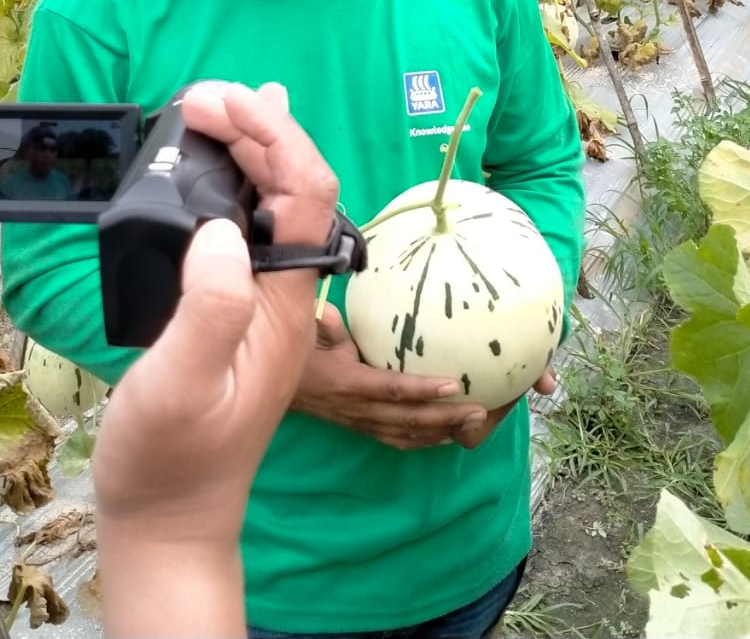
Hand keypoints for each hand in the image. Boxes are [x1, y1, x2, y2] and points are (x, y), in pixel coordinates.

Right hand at [92, 81, 336, 542]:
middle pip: (297, 188)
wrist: (168, 517)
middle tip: (202, 96)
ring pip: (278, 205)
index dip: (270, 135)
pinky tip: (227, 163)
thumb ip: (207, 308)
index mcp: (285, 305)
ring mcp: (264, 302)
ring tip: (217, 107)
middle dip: (261, 128)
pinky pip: (253, 228)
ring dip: (253, 148)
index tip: (216, 103)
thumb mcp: (179, 386)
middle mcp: (287, 295)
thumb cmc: (169, 460)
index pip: (304, 193)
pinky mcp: (238, 309)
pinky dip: (238, 182)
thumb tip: (222, 229)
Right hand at [293, 311, 557, 450]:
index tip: (455, 383)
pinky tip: (447, 437)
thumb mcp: (304, 334)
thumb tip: (326, 309)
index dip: (423, 389)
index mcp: (347, 384)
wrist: (269, 388)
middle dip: (445, 418)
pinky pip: (397, 440)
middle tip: (480, 411)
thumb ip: (323, 325)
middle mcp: (357, 411)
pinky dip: (424, 441)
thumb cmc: (293, 354)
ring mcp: (360, 423)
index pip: (391, 389)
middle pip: (408, 420)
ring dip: (441, 432)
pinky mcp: (361, 429)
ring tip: (474, 425)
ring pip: (407, 435)